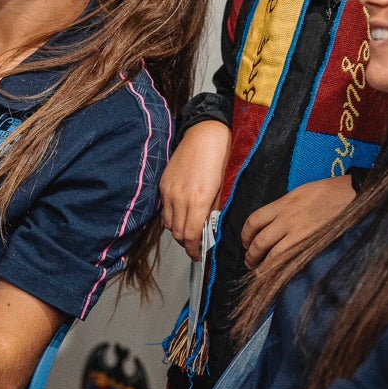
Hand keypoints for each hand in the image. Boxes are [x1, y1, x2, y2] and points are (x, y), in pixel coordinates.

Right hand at [160, 120, 230, 260]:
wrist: (205, 133)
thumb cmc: (220, 158)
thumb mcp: (223, 188)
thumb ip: (214, 210)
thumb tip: (210, 229)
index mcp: (198, 200)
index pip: (190, 236)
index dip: (194, 249)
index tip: (199, 255)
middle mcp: (180, 198)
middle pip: (178, 233)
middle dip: (187, 244)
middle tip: (196, 247)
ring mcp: (169, 191)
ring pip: (168, 224)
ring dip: (178, 232)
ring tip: (189, 232)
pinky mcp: (164, 184)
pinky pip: (165, 209)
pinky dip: (172, 217)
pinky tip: (182, 214)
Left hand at [242, 174, 355, 268]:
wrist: (353, 195)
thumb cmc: (329, 193)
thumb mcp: (300, 193)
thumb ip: (284, 209)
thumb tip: (271, 226)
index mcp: (283, 203)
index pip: (254, 221)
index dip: (245, 235)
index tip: (246, 242)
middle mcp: (287, 219)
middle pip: (259, 242)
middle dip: (250, 255)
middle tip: (250, 262)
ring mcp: (299, 234)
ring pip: (271, 256)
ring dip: (261, 267)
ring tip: (259, 272)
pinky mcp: (311, 246)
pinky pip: (289, 262)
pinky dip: (279, 271)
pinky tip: (277, 275)